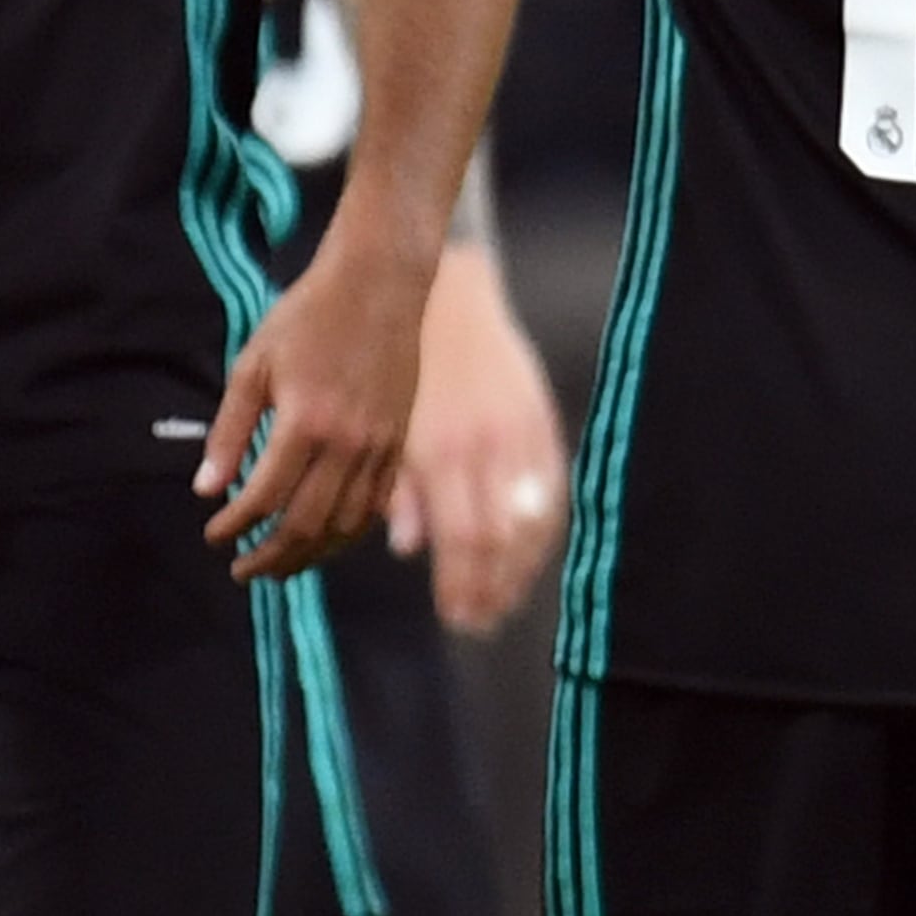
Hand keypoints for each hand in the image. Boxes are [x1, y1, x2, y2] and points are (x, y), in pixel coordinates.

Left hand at [197, 233, 423, 577]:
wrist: (379, 287)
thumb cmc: (307, 318)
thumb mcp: (252, 365)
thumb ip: (230, 431)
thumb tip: (207, 488)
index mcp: (304, 423)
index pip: (263, 497)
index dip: (235, 526)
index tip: (214, 536)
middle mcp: (348, 444)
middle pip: (307, 525)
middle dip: (270, 557)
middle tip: (242, 570)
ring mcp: (381, 448)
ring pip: (346, 526)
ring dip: (309, 556)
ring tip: (279, 566)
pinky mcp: (401, 446)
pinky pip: (376, 508)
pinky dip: (347, 534)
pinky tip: (324, 540)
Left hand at [387, 242, 567, 630]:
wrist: (441, 291)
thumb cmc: (387, 356)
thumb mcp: (364, 414)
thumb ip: (380, 481)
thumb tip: (402, 546)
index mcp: (431, 447)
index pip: (455, 536)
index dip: (462, 583)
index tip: (455, 617)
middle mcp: (479, 446)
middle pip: (493, 539)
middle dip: (486, 588)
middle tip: (475, 624)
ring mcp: (515, 435)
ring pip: (526, 520)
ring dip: (516, 569)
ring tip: (500, 605)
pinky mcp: (538, 422)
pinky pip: (551, 491)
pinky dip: (541, 532)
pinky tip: (526, 558)